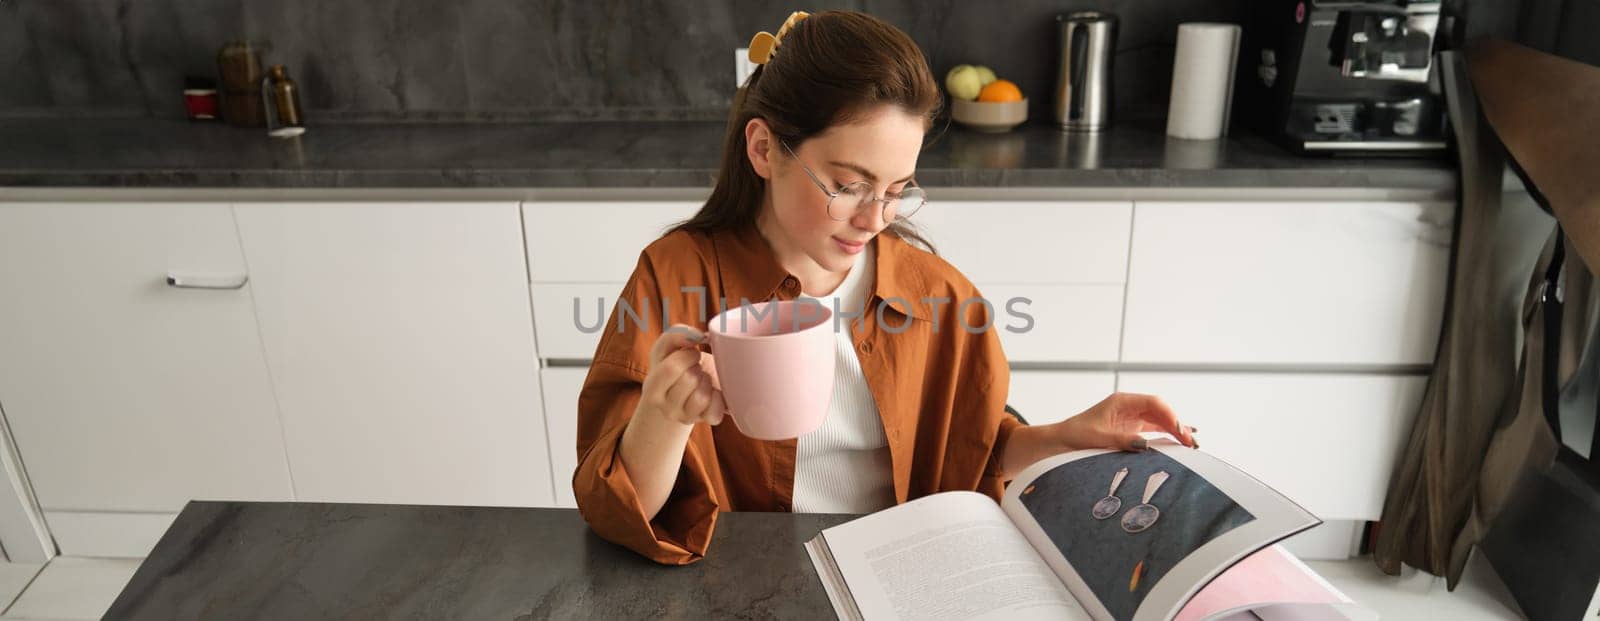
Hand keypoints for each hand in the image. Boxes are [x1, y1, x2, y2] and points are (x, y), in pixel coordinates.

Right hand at [636, 324, 726, 426]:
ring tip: (702, 379)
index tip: (691, 353)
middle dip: (697, 367)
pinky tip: (712, 392)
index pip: (671, 368)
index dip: (686, 355)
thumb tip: (696, 335)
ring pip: (702, 396)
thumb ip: (677, 333)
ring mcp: (686, 418)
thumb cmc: (677, 363)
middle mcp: (665, 408)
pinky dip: (719, 397)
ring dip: (706, 381)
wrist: (688, 390)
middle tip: (695, 367)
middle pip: (689, 380)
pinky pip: (716, 410)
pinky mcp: (706, 421)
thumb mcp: (669, 346)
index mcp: (652, 389)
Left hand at [1055, 392, 1197, 451]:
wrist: (1061, 441)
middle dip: (1177, 425)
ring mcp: (1131, 417)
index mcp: (1121, 402)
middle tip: (1191, 443)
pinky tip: (1182, 438)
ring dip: (1175, 431)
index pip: (1153, 403)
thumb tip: (1146, 444)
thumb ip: (1122, 440)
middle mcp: (1129, 407)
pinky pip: (1155, 429)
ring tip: (1191, 445)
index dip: (1170, 416)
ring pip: (1160, 420)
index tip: (1180, 431)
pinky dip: (1168, 434)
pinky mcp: (1131, 429)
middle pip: (1161, 411)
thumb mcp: (1098, 439)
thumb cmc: (1075, 436)